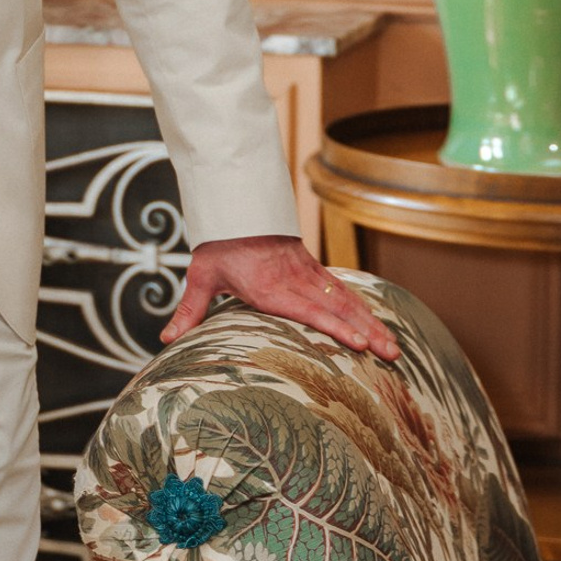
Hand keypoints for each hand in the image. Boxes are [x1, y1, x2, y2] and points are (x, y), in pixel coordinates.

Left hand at [160, 234, 397, 358]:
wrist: (235, 205)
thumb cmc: (218, 244)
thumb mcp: (201, 275)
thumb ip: (189, 310)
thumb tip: (167, 338)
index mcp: (271, 287)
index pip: (308, 310)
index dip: (335, 327)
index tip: (358, 343)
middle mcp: (295, 281)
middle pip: (337, 308)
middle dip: (366, 332)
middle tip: (392, 355)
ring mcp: (308, 273)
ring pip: (346, 300)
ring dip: (371, 322)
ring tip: (393, 347)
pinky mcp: (312, 268)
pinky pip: (342, 289)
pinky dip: (362, 306)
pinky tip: (376, 323)